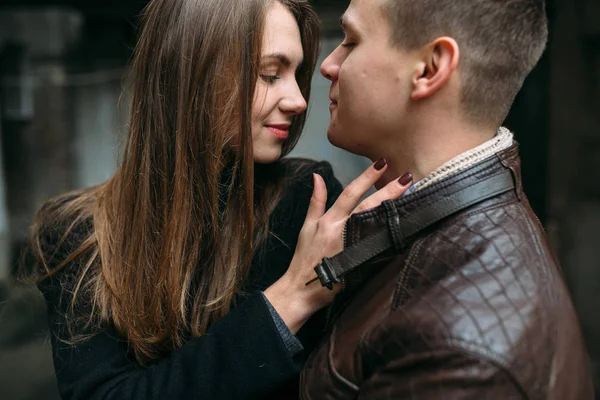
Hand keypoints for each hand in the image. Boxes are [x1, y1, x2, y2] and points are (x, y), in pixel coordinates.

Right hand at [264, 159, 411, 332]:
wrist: (302, 289)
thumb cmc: (305, 257)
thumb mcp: (307, 226)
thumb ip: (316, 201)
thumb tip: (317, 176)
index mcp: (329, 220)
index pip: (350, 193)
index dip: (366, 177)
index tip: (382, 163)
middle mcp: (342, 231)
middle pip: (368, 207)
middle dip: (388, 191)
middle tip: (407, 177)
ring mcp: (352, 248)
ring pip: (376, 226)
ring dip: (393, 212)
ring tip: (411, 199)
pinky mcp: (360, 264)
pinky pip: (378, 249)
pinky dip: (391, 238)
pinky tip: (406, 230)